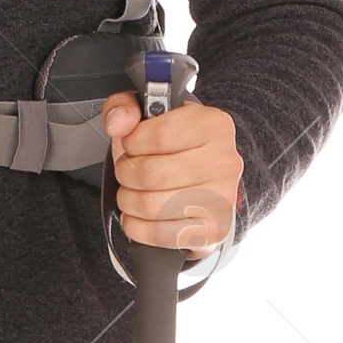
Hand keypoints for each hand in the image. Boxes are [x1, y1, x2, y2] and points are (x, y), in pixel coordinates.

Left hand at [102, 90, 241, 253]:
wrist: (204, 180)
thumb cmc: (174, 147)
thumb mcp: (149, 116)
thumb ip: (126, 107)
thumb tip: (118, 123)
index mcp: (213, 125)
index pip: (160, 134)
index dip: (132, 142)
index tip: (131, 144)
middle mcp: (224, 162)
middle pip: (152, 173)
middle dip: (126, 173)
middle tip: (127, 171)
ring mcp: (222, 199)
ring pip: (152, 206)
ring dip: (128, 200)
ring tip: (132, 193)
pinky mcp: (212, 230)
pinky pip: (161, 235)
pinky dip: (137, 227)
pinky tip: (136, 216)